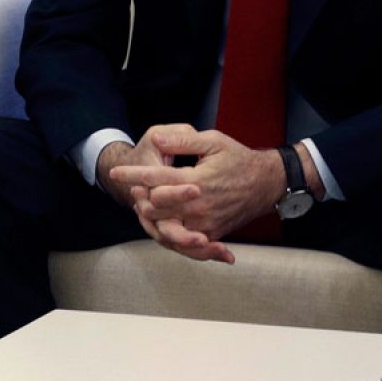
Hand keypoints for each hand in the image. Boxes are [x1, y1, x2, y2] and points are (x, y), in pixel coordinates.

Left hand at [108, 128, 284, 257]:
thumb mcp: (213, 141)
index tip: (116, 172)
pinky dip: (169, 235)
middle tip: (134, 189)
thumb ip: (183, 140)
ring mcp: (205, 223)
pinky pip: (183, 242)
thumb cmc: (239, 159)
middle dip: (140, 197)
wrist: (266, 184)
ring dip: (151, 217)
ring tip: (144, 205)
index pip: (155, 178)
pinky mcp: (211, 234)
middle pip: (155, 207)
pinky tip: (161, 222)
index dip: (132, 174)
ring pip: (166, 228)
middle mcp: (198, 205)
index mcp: (196, 180)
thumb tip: (157, 138)